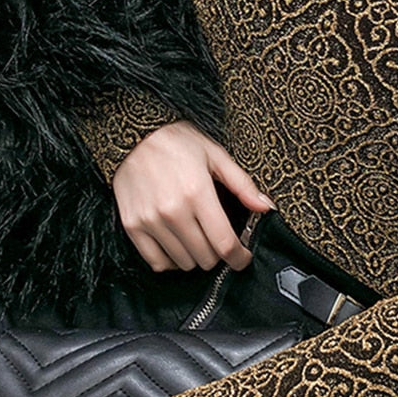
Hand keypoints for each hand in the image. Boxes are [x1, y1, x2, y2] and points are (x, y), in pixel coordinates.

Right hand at [112, 121, 274, 271]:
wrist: (134, 133)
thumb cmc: (177, 141)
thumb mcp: (215, 155)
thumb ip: (242, 184)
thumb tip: (265, 207)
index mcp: (198, 193)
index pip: (224, 243)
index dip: (239, 258)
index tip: (243, 258)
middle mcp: (173, 211)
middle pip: (205, 257)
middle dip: (219, 253)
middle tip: (219, 239)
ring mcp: (150, 220)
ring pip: (183, 262)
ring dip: (196, 256)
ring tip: (198, 238)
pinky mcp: (132, 225)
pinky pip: (156, 262)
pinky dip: (171, 261)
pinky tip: (178, 246)